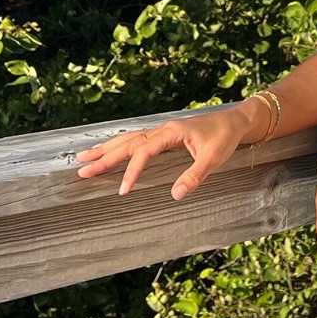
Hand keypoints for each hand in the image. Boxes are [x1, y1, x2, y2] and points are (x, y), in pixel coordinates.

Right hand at [75, 106, 248, 201]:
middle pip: (127, 143)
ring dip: (106, 149)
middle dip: (104, 156)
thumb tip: (175, 195)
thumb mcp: (213, 159)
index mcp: (171, 133)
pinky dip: (119, 145)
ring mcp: (161, 132)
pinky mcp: (163, 136)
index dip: (131, 171)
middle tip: (82, 169)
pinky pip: (135, 140)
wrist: (234, 122)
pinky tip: (110, 149)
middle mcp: (162, 130)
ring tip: (84, 157)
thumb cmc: (224, 138)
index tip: (122, 190)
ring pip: (128, 139)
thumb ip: (194, 176)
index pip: (143, 152)